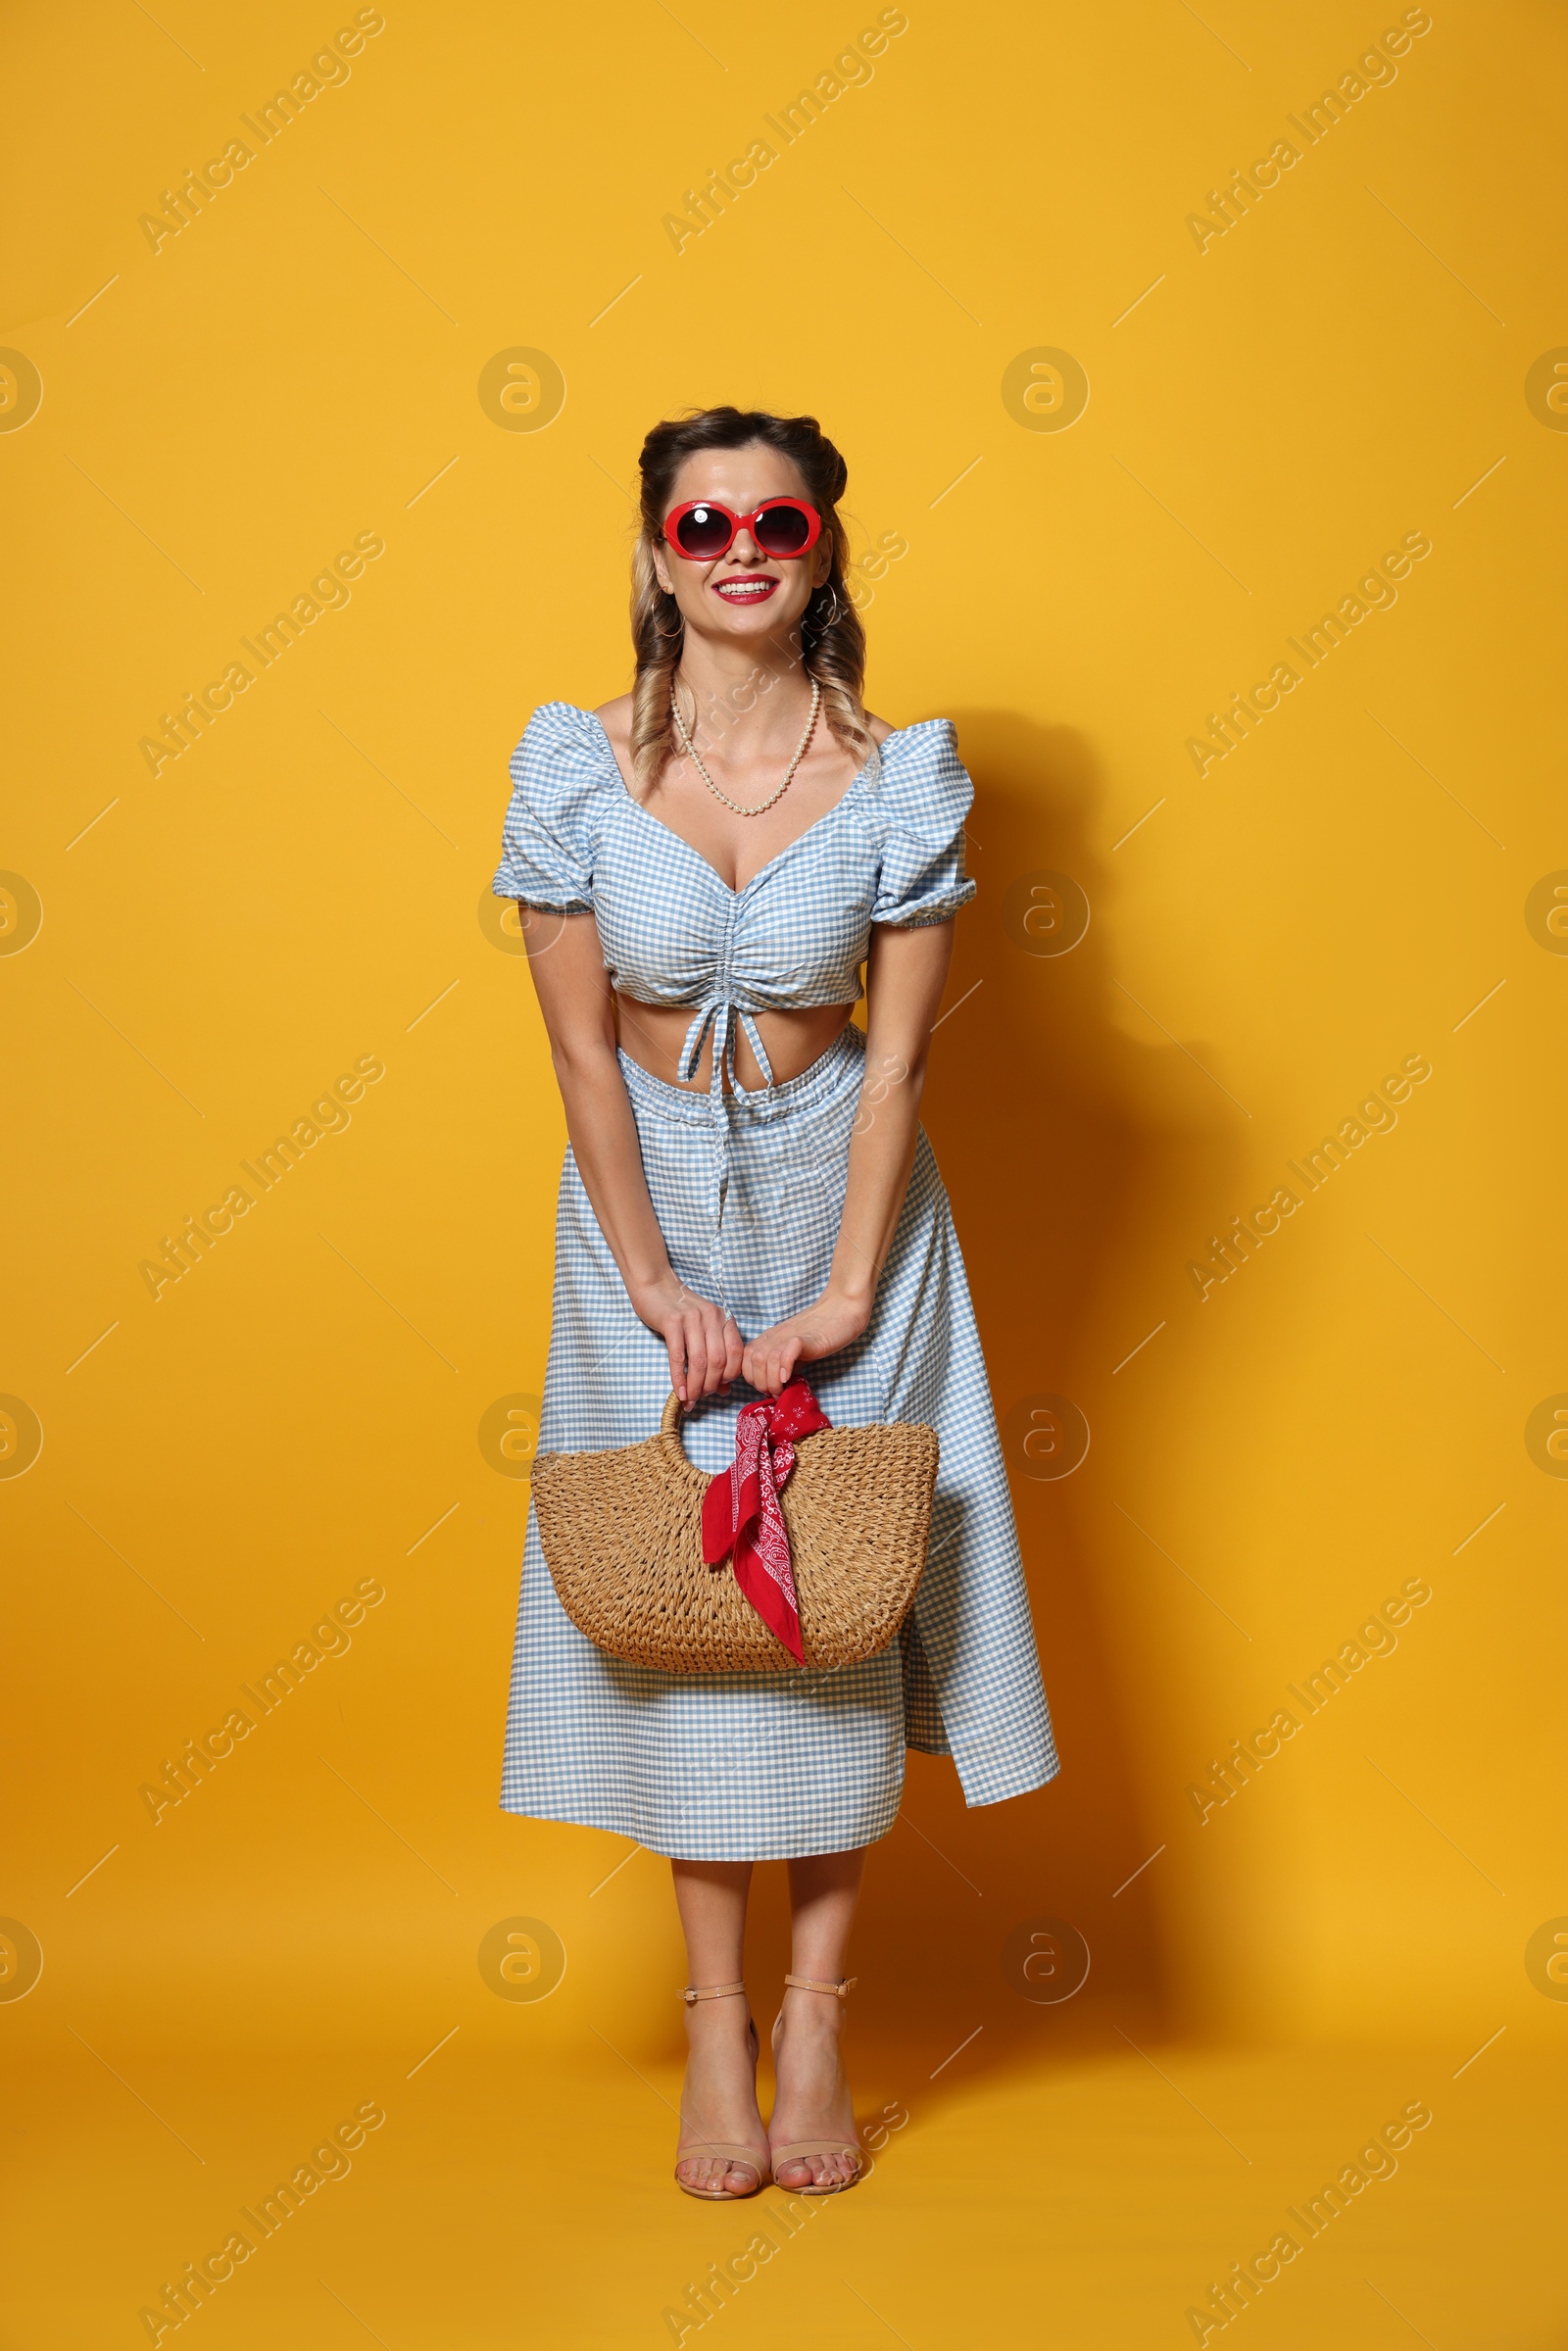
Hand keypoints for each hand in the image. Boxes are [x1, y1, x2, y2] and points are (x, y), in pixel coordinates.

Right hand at [628, 1270, 743, 1404]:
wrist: (655, 1286)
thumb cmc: (679, 1312)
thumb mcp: (702, 1330)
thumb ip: (714, 1356)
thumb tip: (724, 1390)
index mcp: (724, 1318)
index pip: (736, 1353)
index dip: (729, 1376)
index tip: (718, 1388)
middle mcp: (712, 1317)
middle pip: (719, 1361)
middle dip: (711, 1385)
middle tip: (701, 1397)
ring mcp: (692, 1318)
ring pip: (700, 1361)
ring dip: (695, 1386)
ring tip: (690, 1398)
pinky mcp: (672, 1322)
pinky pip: (678, 1356)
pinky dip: (679, 1378)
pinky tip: (679, 1391)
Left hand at [741, 1289, 869, 1395]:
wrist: (841, 1310)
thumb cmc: (820, 1333)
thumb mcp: (794, 1351)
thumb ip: (782, 1365)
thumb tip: (774, 1388)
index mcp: (768, 1339)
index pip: (744, 1360)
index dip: (751, 1378)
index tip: (768, 1388)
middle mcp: (773, 1337)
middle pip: (752, 1361)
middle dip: (761, 1383)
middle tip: (777, 1392)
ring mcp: (788, 1336)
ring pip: (764, 1359)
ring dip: (771, 1381)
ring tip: (783, 1389)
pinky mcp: (804, 1338)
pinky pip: (786, 1353)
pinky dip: (784, 1368)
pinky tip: (789, 1378)